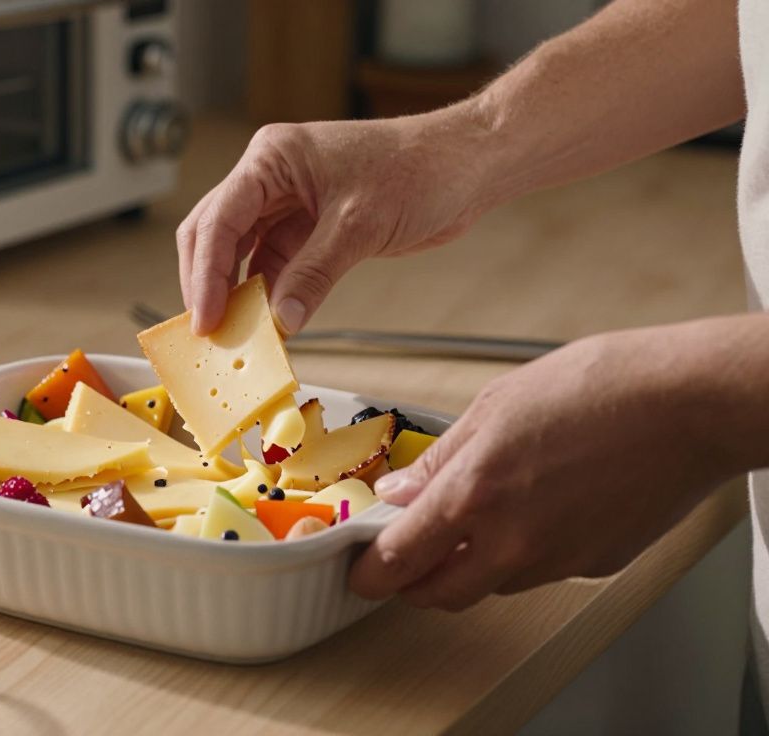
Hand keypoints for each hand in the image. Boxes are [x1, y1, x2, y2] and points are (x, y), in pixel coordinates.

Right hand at [177, 112, 495, 334]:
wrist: (468, 164)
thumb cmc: (420, 169)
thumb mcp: (360, 225)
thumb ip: (314, 273)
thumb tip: (281, 320)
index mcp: (273, 157)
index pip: (220, 218)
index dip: (206, 272)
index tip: (206, 318)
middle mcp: (270, 176)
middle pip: (214, 233)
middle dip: (207, 283)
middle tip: (209, 332)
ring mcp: (287, 202)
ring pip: (238, 251)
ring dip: (233, 291)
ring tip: (232, 334)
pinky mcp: (307, 226)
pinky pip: (271, 263)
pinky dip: (265, 293)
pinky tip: (264, 322)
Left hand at [347, 324, 748, 610]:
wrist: (689, 404)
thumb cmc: (599, 388)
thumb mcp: (496, 405)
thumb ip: (441, 459)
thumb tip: (400, 492)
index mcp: (474, 496)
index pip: (399, 562)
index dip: (369, 573)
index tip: (358, 569)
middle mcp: (511, 542)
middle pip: (439, 594)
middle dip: (412, 583)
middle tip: (405, 555)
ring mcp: (557, 561)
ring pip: (491, 584)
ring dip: (470, 565)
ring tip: (479, 515)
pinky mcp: (595, 564)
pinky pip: (540, 571)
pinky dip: (523, 552)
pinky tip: (539, 506)